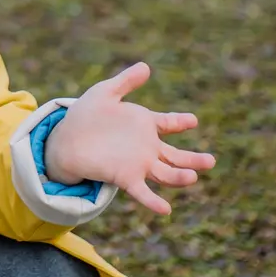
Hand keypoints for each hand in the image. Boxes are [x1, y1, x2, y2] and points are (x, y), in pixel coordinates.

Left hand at [45, 62, 213, 214]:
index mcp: (143, 124)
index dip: (180, 122)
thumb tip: (146, 67)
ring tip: (193, 178)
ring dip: (180, 177)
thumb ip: (126, 82)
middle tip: (211, 161)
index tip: (193, 120)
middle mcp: (146, 147)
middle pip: (175, 155)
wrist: (64, 140)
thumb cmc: (85, 116)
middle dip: (193, 159)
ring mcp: (138, 164)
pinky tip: (166, 210)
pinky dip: (154, 201)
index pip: (168, 122)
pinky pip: (143, 192)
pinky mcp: (125, 177)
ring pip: (166, 174)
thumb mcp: (106, 93)